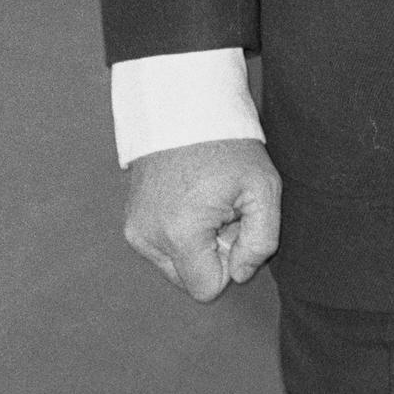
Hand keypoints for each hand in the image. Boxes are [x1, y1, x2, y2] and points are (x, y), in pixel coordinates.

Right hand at [123, 138, 280, 299]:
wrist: (187, 105)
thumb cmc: (229, 145)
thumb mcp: (263, 188)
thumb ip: (261, 242)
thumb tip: (240, 274)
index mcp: (180, 233)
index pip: (207, 288)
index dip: (229, 261)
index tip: (233, 224)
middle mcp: (148, 236)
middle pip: (189, 280)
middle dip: (210, 254)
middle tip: (221, 210)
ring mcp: (135, 229)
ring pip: (175, 265)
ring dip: (194, 243)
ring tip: (204, 200)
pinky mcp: (130, 221)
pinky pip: (160, 247)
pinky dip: (177, 232)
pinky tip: (187, 198)